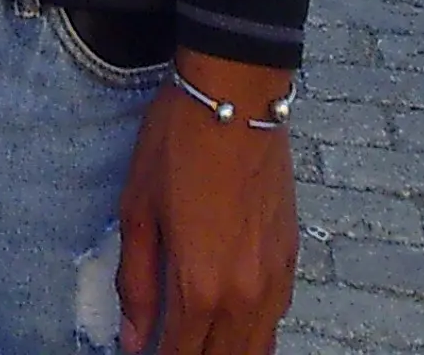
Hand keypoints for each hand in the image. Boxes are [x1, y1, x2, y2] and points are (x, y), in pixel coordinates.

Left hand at [117, 56, 298, 354]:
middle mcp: (244, 295)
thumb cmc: (178, 143)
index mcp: (200, 286)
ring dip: (225, 352)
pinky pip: (276, 320)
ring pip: (256, 350)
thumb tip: (132, 340)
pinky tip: (232, 324)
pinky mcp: (292, 258)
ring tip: (198, 341)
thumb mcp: (138, 208)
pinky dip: (253, 334)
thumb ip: (136, 282)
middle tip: (167, 346)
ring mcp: (274, 279)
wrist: (236, 94)